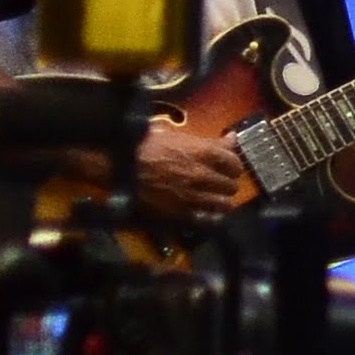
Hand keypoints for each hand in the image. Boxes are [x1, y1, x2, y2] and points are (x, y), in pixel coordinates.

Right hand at [131, 119, 253, 227]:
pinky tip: (203, 210)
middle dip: (226, 183)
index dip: (232, 165)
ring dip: (220, 200)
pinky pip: (207, 218)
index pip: (235, 163)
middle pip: (231, 185)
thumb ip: (209, 141)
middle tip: (218, 182)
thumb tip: (232, 137)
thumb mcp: (177, 136)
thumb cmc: (145, 145)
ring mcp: (193, 195)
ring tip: (212, 197)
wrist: (119, 165)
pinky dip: (208, 215)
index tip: (227, 166)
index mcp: (204, 153)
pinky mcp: (181, 211)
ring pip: (224, 204)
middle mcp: (203, 175)